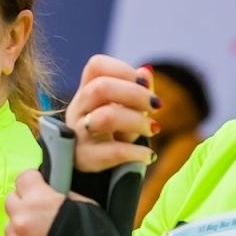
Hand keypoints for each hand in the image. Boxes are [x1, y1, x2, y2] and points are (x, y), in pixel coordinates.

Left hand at [5, 169, 67, 235]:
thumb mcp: (84, 205)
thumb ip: (61, 197)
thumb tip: (51, 195)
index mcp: (37, 200)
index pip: (22, 179)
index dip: (32, 183)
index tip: (38, 188)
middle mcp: (20, 220)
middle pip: (10, 202)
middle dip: (23, 205)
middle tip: (39, 215)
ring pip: (11, 230)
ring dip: (22, 232)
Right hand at [67, 54, 156, 172]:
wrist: (89, 169)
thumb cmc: (111, 132)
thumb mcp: (124, 109)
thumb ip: (136, 89)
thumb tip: (146, 72)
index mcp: (86, 91)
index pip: (96, 66)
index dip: (122, 69)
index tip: (144, 83)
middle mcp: (78, 109)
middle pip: (100, 88)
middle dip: (135, 94)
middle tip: (157, 106)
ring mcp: (79, 134)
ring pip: (106, 118)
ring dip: (137, 121)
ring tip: (153, 129)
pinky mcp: (86, 159)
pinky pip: (113, 151)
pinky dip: (137, 152)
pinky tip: (148, 155)